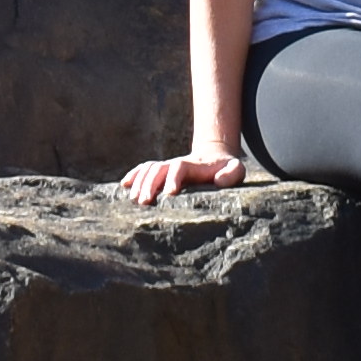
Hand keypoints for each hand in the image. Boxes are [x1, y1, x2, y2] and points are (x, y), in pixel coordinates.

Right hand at [121, 148, 248, 203]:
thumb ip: (232, 174)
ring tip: (134, 200)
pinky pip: (144, 170)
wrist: (215, 158)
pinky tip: (124, 185)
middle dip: (150, 184)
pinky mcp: (162, 172)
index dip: (173, 178)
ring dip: (140, 182)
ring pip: (149, 169)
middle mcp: (176, 163)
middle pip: (158, 168)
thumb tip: (219, 181)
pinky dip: (134, 175)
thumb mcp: (236, 170)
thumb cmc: (226, 169)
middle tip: (144, 202)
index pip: (179, 167)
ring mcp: (167, 166)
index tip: (169, 194)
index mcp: (193, 165)